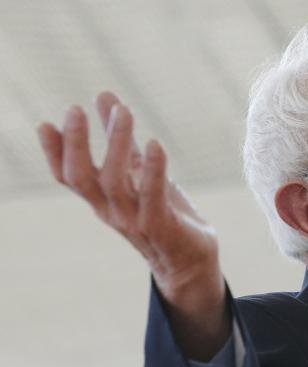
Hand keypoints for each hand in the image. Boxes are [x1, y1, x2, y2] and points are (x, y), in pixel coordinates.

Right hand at [37, 92, 229, 359]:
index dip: (54, 153)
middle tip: (75, 109)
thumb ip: (122, 139)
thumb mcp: (140, 172)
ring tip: (124, 111)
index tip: (46, 123)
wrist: (191, 260)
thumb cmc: (164, 212)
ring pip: (114, 182)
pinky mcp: (161, 226)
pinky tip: (154, 144)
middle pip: (82, 178)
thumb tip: (105, 97)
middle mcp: (111, 211)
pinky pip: (153, 196)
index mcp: (103, 200)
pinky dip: (152, 170)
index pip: (69, 177)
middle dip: (76, 144)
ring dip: (116, 144)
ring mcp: (134, 220)